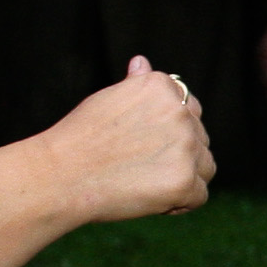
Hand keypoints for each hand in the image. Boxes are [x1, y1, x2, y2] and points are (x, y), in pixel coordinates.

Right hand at [43, 56, 213, 222]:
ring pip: (206, 166)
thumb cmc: (81, 139)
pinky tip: (149, 199)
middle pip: (200, 139)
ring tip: (144, 182)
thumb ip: (135, 85)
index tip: (142, 144)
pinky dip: (179, 203)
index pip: (190, 110)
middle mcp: (179, 111)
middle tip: (136, 166)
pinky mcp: (184, 181)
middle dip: (177, 156)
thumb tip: (142, 63)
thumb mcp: (108, 99)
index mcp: (162, 87)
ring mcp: (185, 146)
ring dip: (184, 178)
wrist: (60, 175)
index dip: (169, 133)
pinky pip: (200, 196)